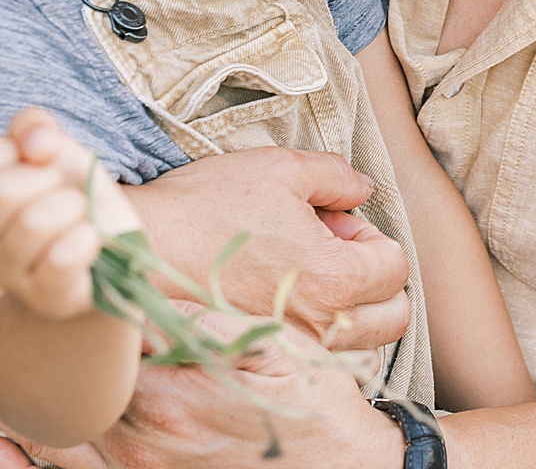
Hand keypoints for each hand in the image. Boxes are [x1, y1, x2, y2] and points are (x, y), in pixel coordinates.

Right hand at [0, 109, 141, 321]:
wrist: (111, 258)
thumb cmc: (74, 198)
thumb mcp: (57, 150)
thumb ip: (34, 128)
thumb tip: (37, 141)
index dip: (6, 150)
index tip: (33, 161)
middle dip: (47, 179)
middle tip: (63, 192)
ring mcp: (8, 275)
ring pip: (33, 223)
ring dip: (73, 208)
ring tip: (78, 217)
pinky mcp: (47, 297)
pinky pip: (61, 258)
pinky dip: (86, 239)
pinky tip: (90, 241)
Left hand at [0, 314, 400, 468]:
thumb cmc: (312, 414)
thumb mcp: (275, 351)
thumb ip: (212, 324)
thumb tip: (159, 294)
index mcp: (173, 392)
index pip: (98, 341)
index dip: (57, 305)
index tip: (23, 276)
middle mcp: (142, 437)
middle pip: (57, 387)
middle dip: (9, 354)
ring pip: (51, 436)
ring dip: (0, 404)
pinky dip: (21, 468)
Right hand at [122, 147, 410, 348]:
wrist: (139, 252)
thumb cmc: (204, 209)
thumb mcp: (278, 169)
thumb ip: (333, 175)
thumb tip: (361, 188)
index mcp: (333, 276)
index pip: (395, 266)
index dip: (372, 237)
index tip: (338, 224)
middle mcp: (321, 324)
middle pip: (393, 316)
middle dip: (377, 280)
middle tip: (338, 252)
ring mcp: (294, 350)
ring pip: (364, 348)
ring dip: (356, 315)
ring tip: (318, 282)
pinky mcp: (266, 361)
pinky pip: (323, 366)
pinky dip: (325, 341)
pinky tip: (292, 307)